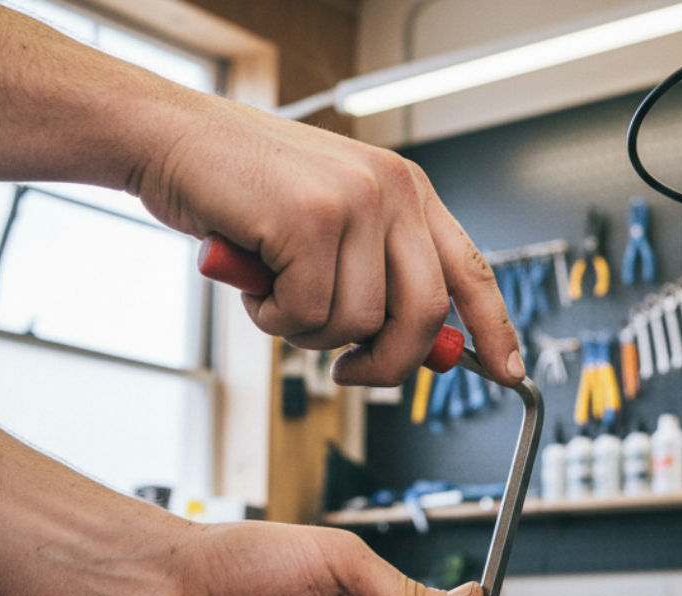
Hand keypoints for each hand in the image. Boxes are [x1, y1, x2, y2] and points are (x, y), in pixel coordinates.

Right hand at [133, 94, 522, 386]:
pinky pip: (305, 315)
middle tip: (351, 371)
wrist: (173, 138)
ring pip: (356, 323)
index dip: (493, 328)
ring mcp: (354, 202)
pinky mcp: (310, 220)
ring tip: (275, 288)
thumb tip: (419, 348)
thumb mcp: (331, 223)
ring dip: (307, 331)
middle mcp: (392, 191)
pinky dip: (271, 316)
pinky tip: (253, 277)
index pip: (471, 270)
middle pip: (423, 315)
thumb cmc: (246, 189)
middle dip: (387, 363)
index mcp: (407, 190)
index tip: (508, 372)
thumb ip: (376, 273)